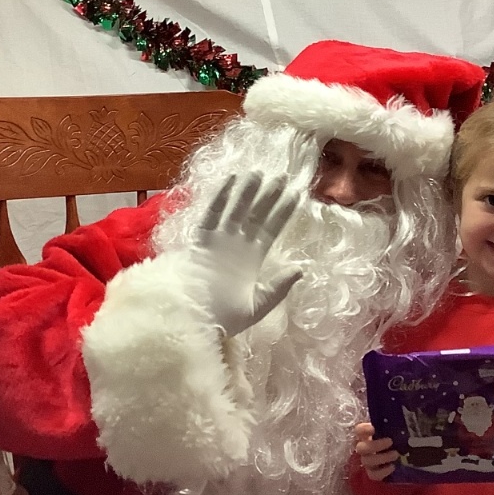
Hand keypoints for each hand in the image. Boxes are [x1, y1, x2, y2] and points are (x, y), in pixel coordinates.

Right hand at [185, 173, 302, 336]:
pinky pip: (212, 214)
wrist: (193, 322)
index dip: (283, 212)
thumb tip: (300, 269)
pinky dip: (221, 197)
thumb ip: (278, 287)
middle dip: (269, 196)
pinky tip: (232, 179)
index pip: (271, 230)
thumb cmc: (222, 318)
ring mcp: (219, 241)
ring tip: (261, 172)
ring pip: (236, 210)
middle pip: (255, 215)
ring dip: (248, 191)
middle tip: (282, 176)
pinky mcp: (202, 241)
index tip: (297, 195)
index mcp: (251, 260)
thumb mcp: (258, 306)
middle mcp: (237, 246)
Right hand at [354, 421, 397, 481]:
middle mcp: (365, 449)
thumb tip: (408, 411)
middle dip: (375, 445)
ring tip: (396, 454)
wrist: (401, 460)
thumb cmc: (396, 442)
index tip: (373, 428)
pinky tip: (393, 467)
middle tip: (390, 441)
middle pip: (361, 448)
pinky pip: (373, 475)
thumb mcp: (394, 432)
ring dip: (382, 457)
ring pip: (367, 461)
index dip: (363, 429)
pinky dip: (383, 471)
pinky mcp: (373, 474)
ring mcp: (368, 462)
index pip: (359, 430)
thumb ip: (395, 425)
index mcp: (368, 436)